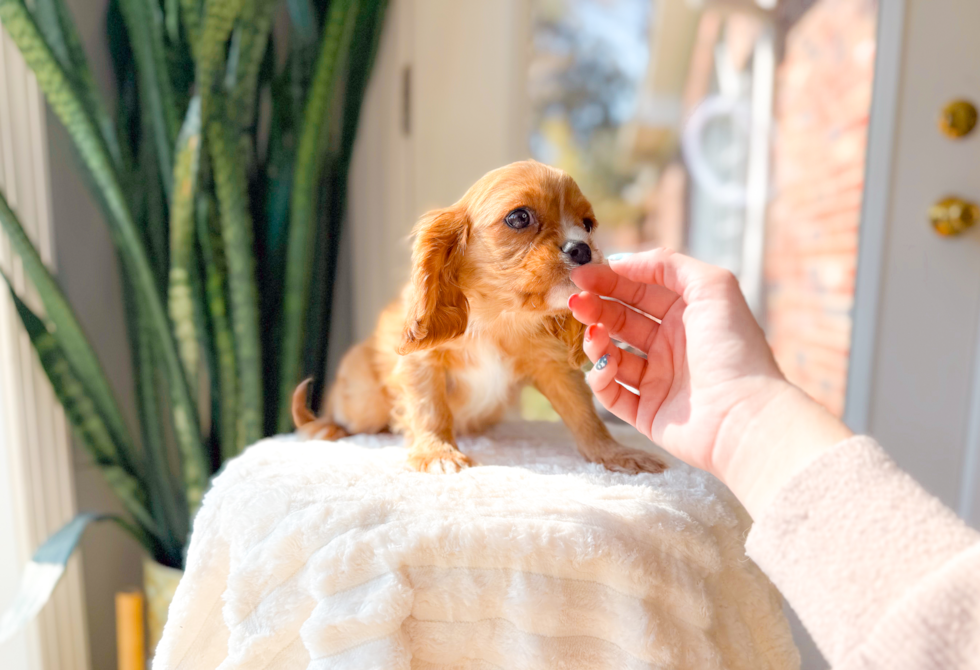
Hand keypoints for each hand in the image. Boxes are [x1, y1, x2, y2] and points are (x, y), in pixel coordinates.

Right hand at [569, 249, 850, 516]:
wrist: (743, 417)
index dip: (610, 280)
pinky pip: (612, 393)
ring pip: (612, 354)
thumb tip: (623, 261)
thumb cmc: (733, 349)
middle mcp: (672, 345)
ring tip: (594, 335)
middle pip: (621, 319)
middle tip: (576, 303)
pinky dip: (602, 378)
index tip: (582, 274)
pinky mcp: (647, 413)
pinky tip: (605, 365)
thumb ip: (670, 264)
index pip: (640, 290)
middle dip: (597, 307)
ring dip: (596, 341)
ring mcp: (658, 380)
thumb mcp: (713, 287)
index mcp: (688, 314)